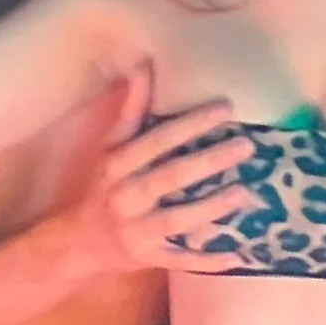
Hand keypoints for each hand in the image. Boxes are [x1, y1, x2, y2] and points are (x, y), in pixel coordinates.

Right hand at [59, 60, 257, 275]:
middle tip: (246, 145)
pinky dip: (209, 261)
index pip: (156, 140)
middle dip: (209, 161)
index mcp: (117, 165)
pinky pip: (182, 261)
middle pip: (170, 177)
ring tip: (245, 192)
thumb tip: (144, 63)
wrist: (79, 242)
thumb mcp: (112, 146)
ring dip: (211, 207)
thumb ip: (132, 108)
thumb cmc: (104, 186)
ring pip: (177, 219)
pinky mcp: (148, 258)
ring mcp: (137, 231)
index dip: (190, 123)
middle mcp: (125, 197)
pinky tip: (238, 254)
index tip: (225, 107)